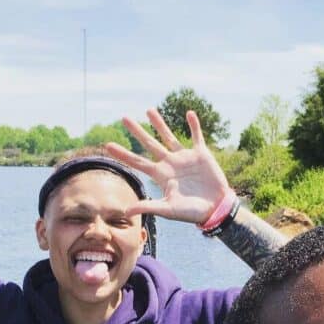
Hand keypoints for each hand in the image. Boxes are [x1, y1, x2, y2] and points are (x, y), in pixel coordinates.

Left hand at [104, 109, 231, 223]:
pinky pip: (197, 136)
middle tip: (124, 118)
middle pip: (149, 144)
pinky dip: (194, 125)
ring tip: (149, 110)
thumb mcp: (168, 209)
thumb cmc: (191, 212)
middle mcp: (170, 164)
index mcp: (161, 175)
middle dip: (137, 132)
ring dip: (159, 124)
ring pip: (169, 137)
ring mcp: (185, 158)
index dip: (123, 154)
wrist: (215, 209)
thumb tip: (126, 211)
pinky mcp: (201, 155)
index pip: (137, 162)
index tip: (108, 145)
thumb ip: (148, 206)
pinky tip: (189, 113)